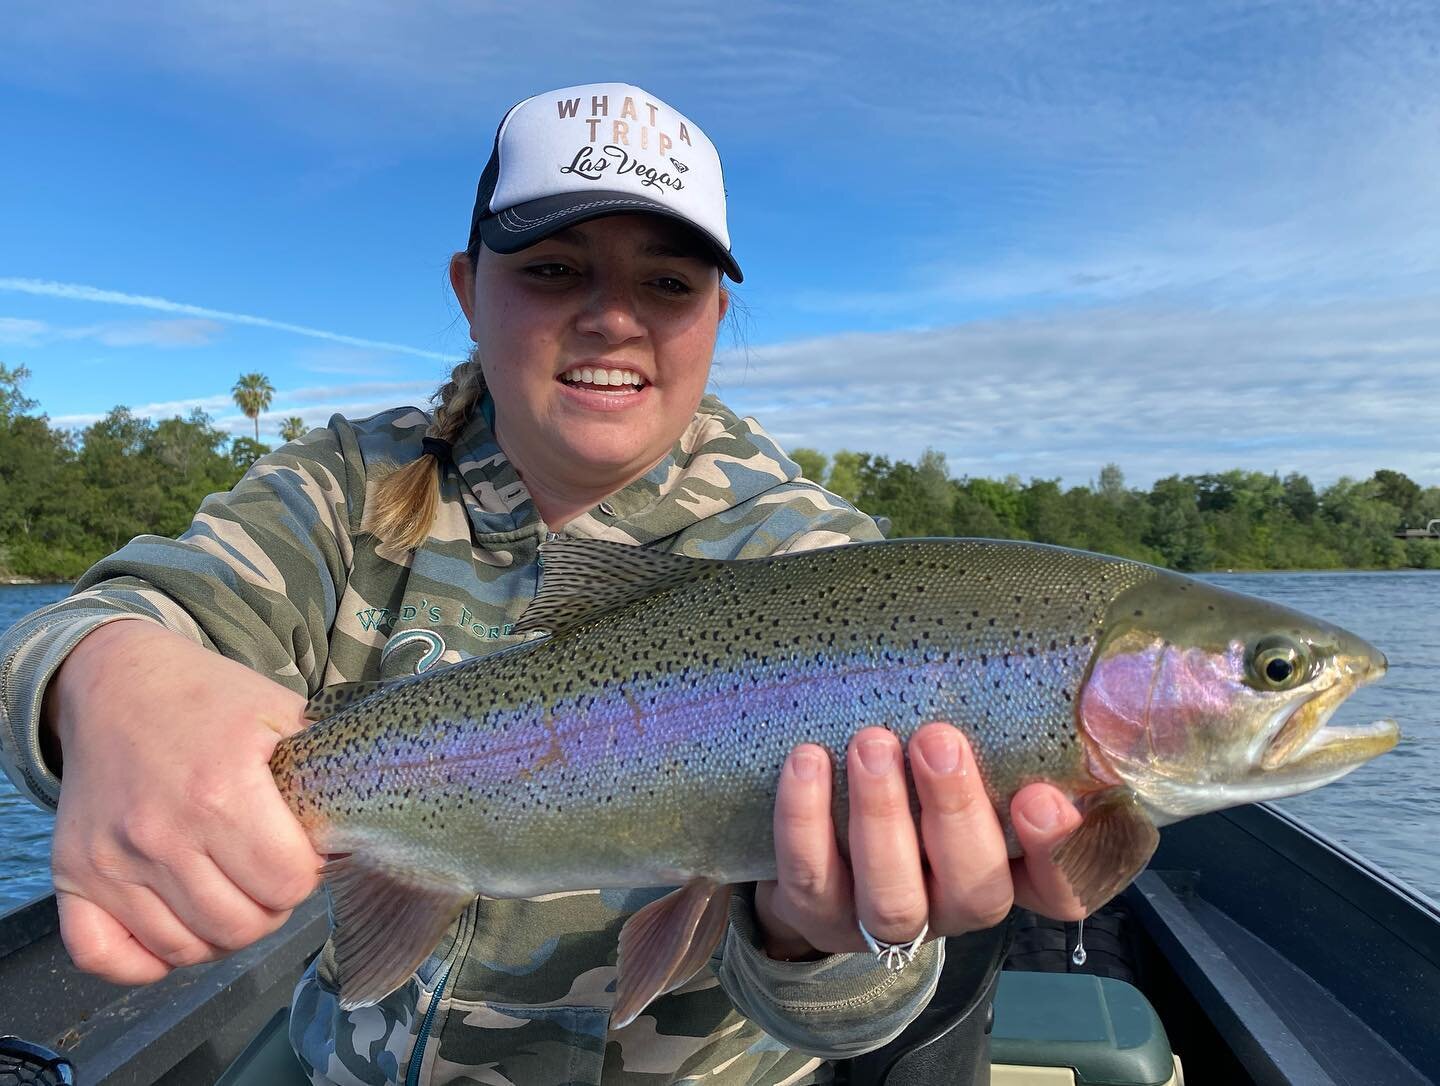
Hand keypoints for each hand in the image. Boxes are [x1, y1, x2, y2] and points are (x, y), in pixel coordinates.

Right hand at [43, 620, 322, 984]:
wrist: (116, 683)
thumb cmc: (209, 700)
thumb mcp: (281, 713)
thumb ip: (323, 773)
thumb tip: (356, 833)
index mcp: (220, 789)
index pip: (287, 883)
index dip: (305, 872)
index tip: (298, 850)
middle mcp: (159, 833)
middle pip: (240, 926)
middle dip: (269, 906)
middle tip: (267, 873)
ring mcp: (109, 860)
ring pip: (186, 949)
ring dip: (220, 932)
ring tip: (230, 891)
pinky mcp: (71, 874)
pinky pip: (104, 957)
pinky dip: (145, 960)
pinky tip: (175, 927)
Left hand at [754, 723, 1086, 959]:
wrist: (818, 836)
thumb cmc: (915, 777)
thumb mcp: (966, 756)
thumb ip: (1014, 731)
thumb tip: (1080, 681)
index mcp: (1008, 870)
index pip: (1061, 889)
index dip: (1058, 853)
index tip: (1041, 796)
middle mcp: (954, 905)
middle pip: (975, 889)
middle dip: (955, 810)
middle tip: (937, 739)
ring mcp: (885, 920)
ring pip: (893, 897)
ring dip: (882, 816)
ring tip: (871, 743)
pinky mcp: (818, 915)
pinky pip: (810, 876)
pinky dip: (805, 819)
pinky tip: (806, 761)